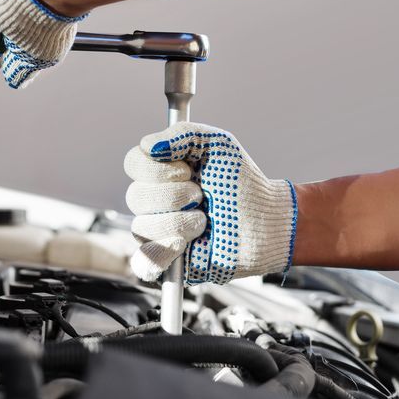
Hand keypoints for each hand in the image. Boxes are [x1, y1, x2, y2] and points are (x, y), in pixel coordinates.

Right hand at [124, 122, 296, 283]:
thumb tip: (149, 147)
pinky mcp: (169, 263)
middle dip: (174, 195)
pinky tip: (183, 245)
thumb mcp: (217, 143)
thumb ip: (182, 134)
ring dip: (178, 222)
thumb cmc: (241, 181)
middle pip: (136, 197)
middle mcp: (155, 202)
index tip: (186, 170)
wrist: (265, 219)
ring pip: (142, 228)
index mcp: (161, 173)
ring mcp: (159, 233)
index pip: (133, 164)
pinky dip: (161, 253)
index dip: (156, 168)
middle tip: (201, 196)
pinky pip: (144, 264)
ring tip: (204, 221)